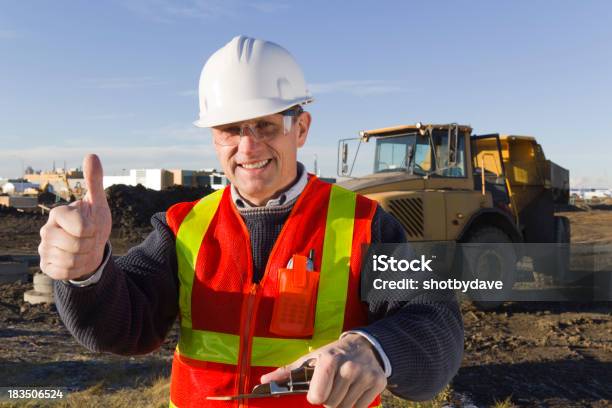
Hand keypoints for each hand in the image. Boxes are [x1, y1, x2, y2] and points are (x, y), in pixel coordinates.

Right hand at [38, 154, 111, 280]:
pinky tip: (77, 261)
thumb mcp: (98, 204)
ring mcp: (44, 249)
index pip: (80, 227)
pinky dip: (76, 268)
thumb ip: (94, 181)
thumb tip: (92, 155)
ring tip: (84, 249)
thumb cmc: (94, 224)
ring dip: (84, 256)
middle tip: (89, 239)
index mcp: (58, 214)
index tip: (92, 226)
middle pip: (74, 244)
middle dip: (89, 243)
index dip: (93, 229)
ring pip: (69, 259)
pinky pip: (64, 272)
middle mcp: (47, 231)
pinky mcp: (46, 266)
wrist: (92, 248)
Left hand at [260, 333, 386, 407]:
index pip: (318, 395)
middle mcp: (349, 367)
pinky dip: (355, 405)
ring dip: (341, 403)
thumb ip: (288, 373)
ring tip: (342, 388)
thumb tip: (264, 382)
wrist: (364, 346)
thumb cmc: (333, 355)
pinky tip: (353, 391)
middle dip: (328, 399)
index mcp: (329, 360)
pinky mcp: (378, 383)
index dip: (315, 397)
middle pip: (331, 403)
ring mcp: (365, 375)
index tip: (316, 392)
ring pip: (345, 407)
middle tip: (332, 387)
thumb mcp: (311, 359)